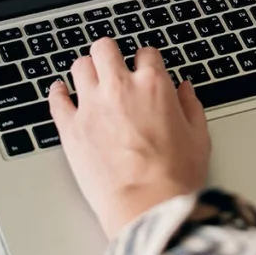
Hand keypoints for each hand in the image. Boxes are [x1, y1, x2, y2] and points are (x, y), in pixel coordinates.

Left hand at [47, 38, 210, 237]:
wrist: (147, 206)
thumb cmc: (175, 177)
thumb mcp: (199, 137)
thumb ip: (191, 107)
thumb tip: (185, 91)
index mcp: (154, 85)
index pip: (146, 53)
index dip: (147, 60)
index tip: (145, 68)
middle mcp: (119, 88)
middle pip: (105, 48)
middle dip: (110, 53)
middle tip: (112, 64)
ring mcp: (91, 106)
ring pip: (80, 66)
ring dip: (87, 70)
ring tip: (90, 79)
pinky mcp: (71, 129)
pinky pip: (57, 99)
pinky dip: (58, 93)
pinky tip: (61, 91)